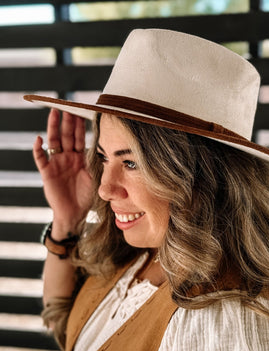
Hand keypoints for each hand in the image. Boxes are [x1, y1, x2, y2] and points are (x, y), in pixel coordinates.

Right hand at [33, 109, 92, 235]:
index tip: (82, 111)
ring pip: (54, 142)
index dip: (81, 125)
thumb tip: (117, 155)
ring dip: (53, 127)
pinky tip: (38, 139)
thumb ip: (102, 166)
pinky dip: (38, 149)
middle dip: (68, 121)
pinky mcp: (47, 172)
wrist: (75, 214)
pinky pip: (41, 158)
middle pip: (67, 135)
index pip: (80, 137)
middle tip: (69, 106)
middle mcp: (68, 157)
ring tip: (54, 113)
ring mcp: (57, 163)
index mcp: (80, 158)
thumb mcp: (97, 179)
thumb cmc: (86, 197)